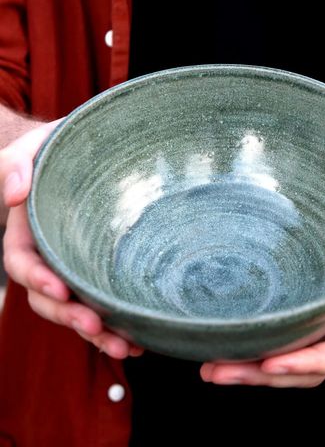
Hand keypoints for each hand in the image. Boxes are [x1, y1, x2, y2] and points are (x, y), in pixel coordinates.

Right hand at [1, 121, 143, 358]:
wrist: (83, 152)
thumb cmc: (55, 148)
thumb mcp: (32, 148)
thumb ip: (17, 164)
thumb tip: (15, 195)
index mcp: (27, 232)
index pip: (23, 264)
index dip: (38, 280)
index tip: (61, 289)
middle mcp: (49, 256)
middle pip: (50, 298)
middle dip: (70, 316)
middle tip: (97, 327)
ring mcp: (74, 267)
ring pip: (77, 307)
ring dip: (98, 332)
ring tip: (126, 345)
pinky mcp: (98, 270)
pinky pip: (103, 301)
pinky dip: (117, 324)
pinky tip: (141, 338)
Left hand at [200, 159, 324, 387]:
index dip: (311, 361)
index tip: (270, 361)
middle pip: (313, 365)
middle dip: (265, 373)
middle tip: (213, 371)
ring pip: (299, 355)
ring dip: (255, 366)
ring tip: (210, 366)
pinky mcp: (322, 299)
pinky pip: (294, 330)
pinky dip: (263, 341)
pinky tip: (232, 336)